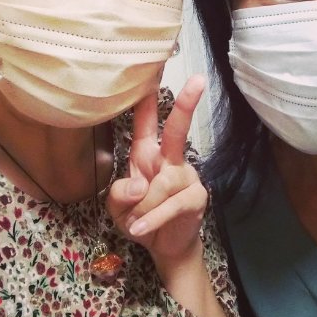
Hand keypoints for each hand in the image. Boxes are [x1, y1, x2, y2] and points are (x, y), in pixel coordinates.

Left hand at [107, 75, 209, 265]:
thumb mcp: (118, 207)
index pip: (147, 123)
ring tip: (137, 222)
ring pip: (159, 185)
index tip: (154, 70)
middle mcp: (169, 160)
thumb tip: (140, 184)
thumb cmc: (140, 217)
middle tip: (198, 80)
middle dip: (187, 105)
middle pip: (177, 130)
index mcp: (148, 155)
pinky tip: (141, 229)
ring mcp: (186, 178)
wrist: (165, 246)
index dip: (148, 100)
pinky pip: (169, 205)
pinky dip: (152, 219)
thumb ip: (120, 193)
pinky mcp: (195, 198)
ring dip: (142, 209)